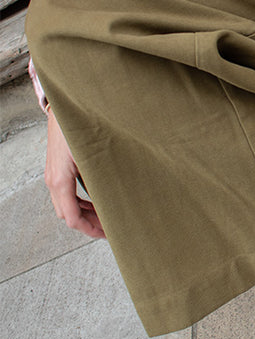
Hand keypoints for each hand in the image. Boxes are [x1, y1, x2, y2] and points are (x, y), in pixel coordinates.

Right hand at [45, 109, 104, 237]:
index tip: (108, 234)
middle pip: (68, 214)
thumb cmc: (80, 126)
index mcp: (60, 180)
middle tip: (111, 228)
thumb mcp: (94, 156)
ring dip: (84, 213)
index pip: (72, 218)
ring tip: (105, 216)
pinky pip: (66, 193)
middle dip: (89, 224)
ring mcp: (52, 173)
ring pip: (65, 205)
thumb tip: (118, 196)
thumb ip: (102, 179)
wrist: (67, 104)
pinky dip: (79, 201)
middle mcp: (52, 179)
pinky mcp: (57, 167)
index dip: (91, 229)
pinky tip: (95, 200)